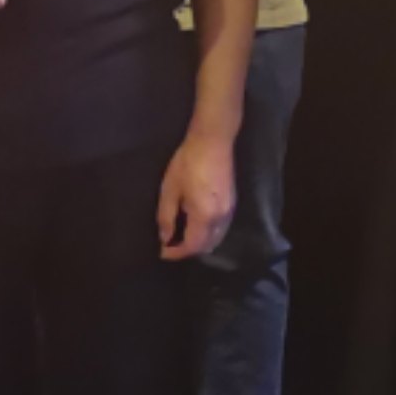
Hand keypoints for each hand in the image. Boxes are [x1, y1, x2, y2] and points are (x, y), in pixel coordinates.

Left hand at [157, 132, 236, 259]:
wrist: (212, 142)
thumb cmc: (187, 163)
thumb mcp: (170, 189)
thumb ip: (166, 217)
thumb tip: (165, 238)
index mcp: (204, 216)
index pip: (191, 246)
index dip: (176, 253)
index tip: (163, 252)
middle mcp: (220, 219)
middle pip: (206, 247)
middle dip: (188, 250)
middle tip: (171, 246)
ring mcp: (229, 211)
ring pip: (216, 239)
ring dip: (200, 244)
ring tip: (182, 237)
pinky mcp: (232, 204)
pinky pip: (221, 229)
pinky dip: (209, 235)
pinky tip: (196, 226)